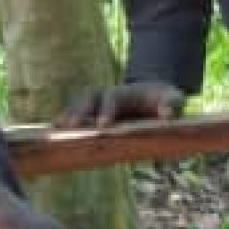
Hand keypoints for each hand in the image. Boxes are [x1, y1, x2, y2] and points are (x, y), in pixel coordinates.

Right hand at [55, 81, 184, 127]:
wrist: (155, 96)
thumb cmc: (165, 99)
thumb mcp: (174, 98)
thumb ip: (172, 104)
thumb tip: (167, 116)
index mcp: (125, 92)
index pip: (111, 98)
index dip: (106, 111)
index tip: (103, 126)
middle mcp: (106, 95)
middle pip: (87, 98)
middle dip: (79, 110)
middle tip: (71, 126)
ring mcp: (97, 103)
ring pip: (77, 104)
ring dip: (67, 115)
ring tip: (55, 130)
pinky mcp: (92, 113)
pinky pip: (75, 115)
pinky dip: (65, 122)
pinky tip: (54, 136)